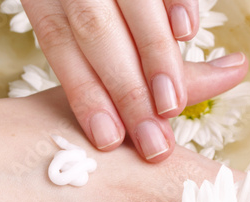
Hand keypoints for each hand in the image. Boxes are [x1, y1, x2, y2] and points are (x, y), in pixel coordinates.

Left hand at [20, 0, 227, 160]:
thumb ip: (93, 65)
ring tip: (172, 104)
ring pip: (135, 7)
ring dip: (157, 59)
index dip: (85, 95)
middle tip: (154, 141)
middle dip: (128, 91)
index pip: (61, 45)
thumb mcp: (69, 24)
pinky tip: (187, 34)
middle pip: (96, 33)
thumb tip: (112, 129)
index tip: (110, 140)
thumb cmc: (81, 6)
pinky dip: (179, 4)